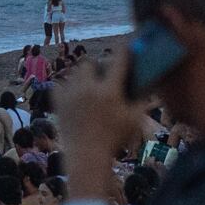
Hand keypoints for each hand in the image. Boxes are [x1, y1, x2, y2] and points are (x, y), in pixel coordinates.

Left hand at [50, 50, 137, 181]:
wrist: (86, 156)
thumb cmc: (114, 139)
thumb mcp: (135, 120)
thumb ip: (141, 98)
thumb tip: (146, 80)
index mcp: (109, 91)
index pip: (118, 59)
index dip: (124, 50)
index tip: (127, 48)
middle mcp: (88, 88)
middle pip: (91, 62)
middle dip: (98, 66)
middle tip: (104, 75)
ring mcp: (70, 94)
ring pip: (75, 72)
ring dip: (84, 76)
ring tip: (91, 88)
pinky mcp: (58, 102)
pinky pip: (60, 84)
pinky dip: (67, 87)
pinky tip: (75, 95)